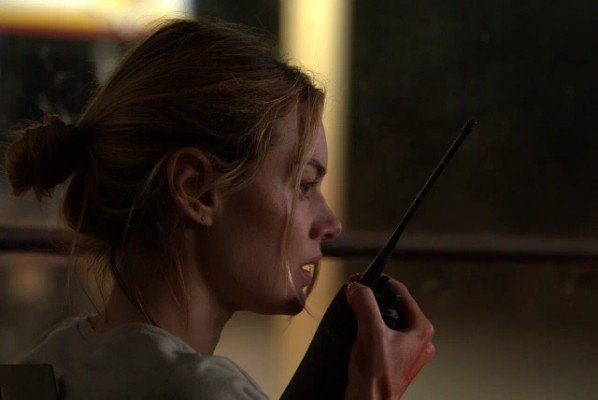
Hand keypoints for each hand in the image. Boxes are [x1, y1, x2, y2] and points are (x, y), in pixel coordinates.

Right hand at [344, 276, 434, 399]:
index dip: (379, 282)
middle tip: (355, 294)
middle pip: (393, 306)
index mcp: (421, 330)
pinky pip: (382, 336)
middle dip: (372, 298)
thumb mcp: (370, 332)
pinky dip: (368, 330)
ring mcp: (407, 352)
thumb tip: (358, 287)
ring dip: (369, 314)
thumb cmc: (377, 380)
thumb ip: (365, 303)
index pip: (401, 292)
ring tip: (353, 311)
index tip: (361, 279)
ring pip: (387, 321)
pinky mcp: (394, 361)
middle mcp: (418, 340)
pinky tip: (356, 331)